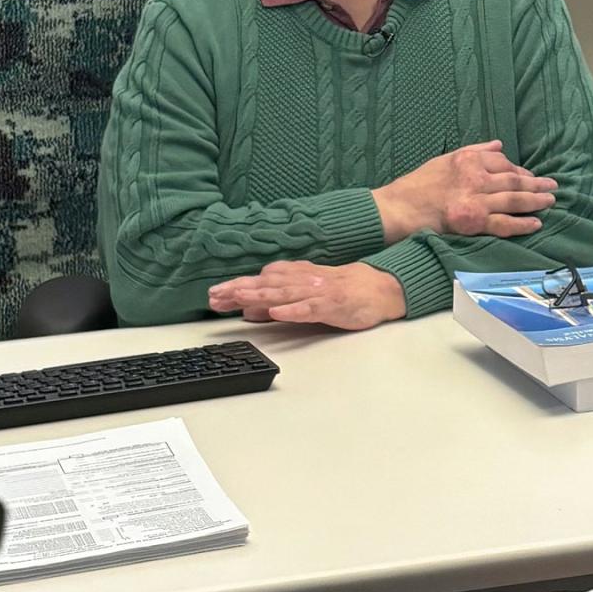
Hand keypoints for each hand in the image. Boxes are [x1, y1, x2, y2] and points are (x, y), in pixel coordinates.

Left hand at [207, 262, 405, 329]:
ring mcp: (318, 293)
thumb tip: (248, 310)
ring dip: (260, 295)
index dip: (237, 287)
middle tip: (215, 296)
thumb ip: (277, 301)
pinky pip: (310, 308)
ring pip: (284, 293)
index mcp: (296, 278)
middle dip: (240, 290)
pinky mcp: (332, 305)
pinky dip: (293, 310)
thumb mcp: (305, 296)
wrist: (379, 288)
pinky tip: (277, 314)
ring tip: (238, 298)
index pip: (261, 281)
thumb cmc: (341, 292)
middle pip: (267, 285)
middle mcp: (303, 282)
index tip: (213, 295)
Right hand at [373, 140, 556, 241]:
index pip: (502, 162)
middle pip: (514, 179)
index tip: (529, 175)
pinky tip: (536, 223)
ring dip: (536, 200)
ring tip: (550, 200)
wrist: (397, 210)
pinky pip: (504, 223)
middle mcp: (475, 178)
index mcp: (468, 160)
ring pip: (514, 199)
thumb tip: (500, 145)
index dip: (519, 169)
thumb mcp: (445, 159)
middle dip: (536, 183)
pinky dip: (522, 223)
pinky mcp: (472, 222)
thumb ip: (475, 151)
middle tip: (552, 186)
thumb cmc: (417, 185)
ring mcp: (475, 200)